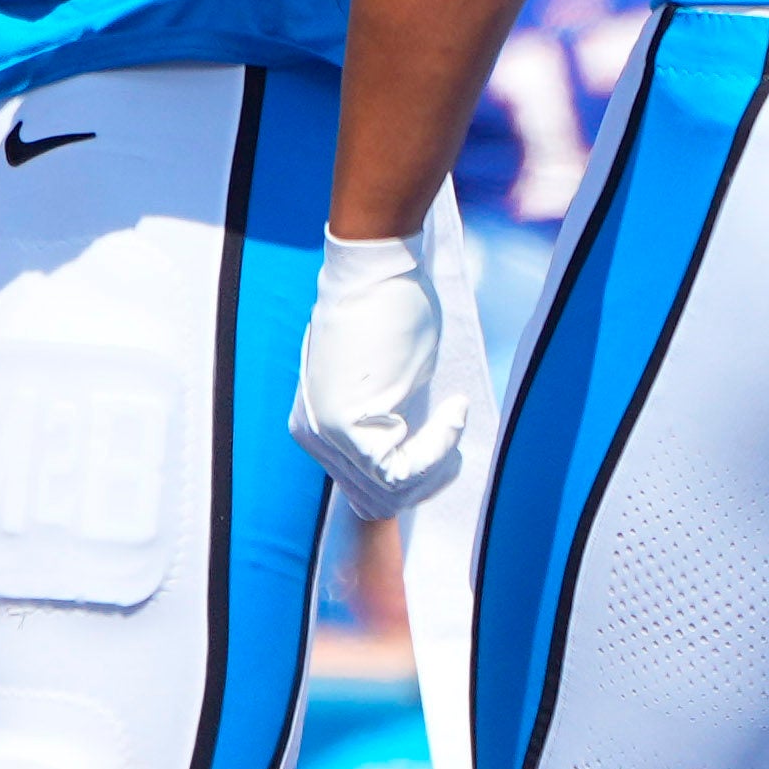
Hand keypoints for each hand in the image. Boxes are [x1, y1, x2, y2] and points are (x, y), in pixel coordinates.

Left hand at [290, 238, 480, 513]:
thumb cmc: (388, 309)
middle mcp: (311, 434)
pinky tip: (453, 412)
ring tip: (455, 419)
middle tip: (457, 451)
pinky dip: (438, 447)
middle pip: (376, 499)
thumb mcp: (385, 378)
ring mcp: (324, 434)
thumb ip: (386, 418)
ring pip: (390, 490)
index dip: (415, 478)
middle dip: (428, 480)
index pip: (365, 487)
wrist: (378, 269)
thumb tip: (411, 449)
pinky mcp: (344, 428)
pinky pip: (399, 468)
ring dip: (437, 462)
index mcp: (314, 423)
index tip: (448, 450)